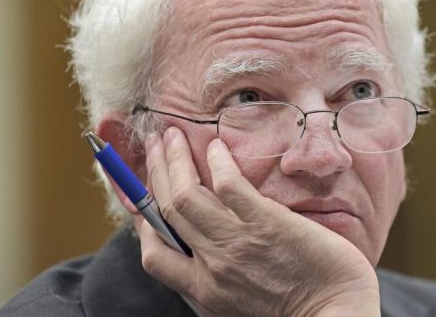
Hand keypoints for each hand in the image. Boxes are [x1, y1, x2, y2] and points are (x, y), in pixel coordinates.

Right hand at [135, 127, 379, 315]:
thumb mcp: (241, 306)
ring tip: (171, 135)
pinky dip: (217, 162)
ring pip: (186, 193)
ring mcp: (236, 243)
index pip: (154, 252)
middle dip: (154, 172)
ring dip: (174, 160)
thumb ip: (219, 281)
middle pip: (166, 210)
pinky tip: (216, 147)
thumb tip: (206, 252)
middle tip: (154, 144)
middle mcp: (211, 266)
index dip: (140, 217)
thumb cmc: (298, 312)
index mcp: (203, 291)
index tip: (137, 192)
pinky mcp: (267, 224)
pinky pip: (230, 186)